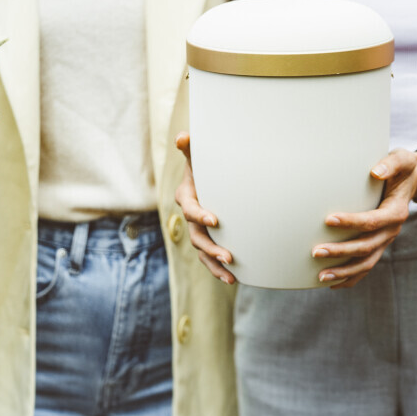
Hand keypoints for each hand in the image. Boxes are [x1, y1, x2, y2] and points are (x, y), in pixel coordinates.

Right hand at [174, 133, 234, 284]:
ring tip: (231, 276)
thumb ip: (190, 148)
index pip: (190, 209)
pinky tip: (234, 279)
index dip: (200, 215)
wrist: (208, 177)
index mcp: (187, 197)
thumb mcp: (197, 156)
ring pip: (203, 252)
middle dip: (212, 248)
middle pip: (197, 237)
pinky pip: (210, 258)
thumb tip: (182, 136)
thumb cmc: (204, 166)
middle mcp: (190, 217)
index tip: (215, 220)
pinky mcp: (208, 239)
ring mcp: (198, 230)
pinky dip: (219, 270)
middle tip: (229, 256)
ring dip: (215, 265)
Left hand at [312, 148, 416, 287]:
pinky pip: (365, 267)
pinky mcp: (378, 245)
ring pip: (366, 263)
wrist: (412, 180)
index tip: (328, 219)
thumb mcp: (401, 159)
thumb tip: (375, 172)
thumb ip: (390, 164)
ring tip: (320, 276)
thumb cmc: (402, 168)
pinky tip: (331, 284)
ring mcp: (385, 241)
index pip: (372, 221)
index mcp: (396, 212)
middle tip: (316, 252)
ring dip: (343, 271)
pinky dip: (350, 277)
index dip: (352, 222)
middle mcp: (392, 231)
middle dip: (341, 252)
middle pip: (366, 247)